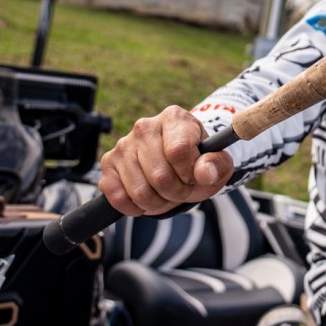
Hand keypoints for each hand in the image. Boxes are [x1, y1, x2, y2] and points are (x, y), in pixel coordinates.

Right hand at [98, 105, 234, 215]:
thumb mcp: (217, 161)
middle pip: (159, 176)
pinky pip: (117, 197)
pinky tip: (147, 201)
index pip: (178, 152)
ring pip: (139, 191)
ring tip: (167, 195)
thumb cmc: (198, 160)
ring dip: (157, 204)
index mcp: (174, 118)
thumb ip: (217, 165)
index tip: (194, 176)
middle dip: (176, 193)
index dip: (189, 173)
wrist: (179, 160)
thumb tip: (204, 173)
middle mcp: (145, 127)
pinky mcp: (108, 163)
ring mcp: (123, 145)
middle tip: (182, 191)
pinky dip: (135, 208)